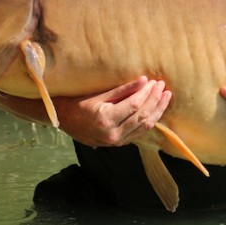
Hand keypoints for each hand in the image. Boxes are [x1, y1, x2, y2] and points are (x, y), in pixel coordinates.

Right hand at [0, 76, 170, 146]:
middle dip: (155, 101)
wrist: (59, 118)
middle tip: (164, 86)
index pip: (134, 105)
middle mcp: (111, 135)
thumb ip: (121, 90)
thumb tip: (143, 80)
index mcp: (104, 120)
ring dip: (157, 111)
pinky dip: (149, 121)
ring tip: (166, 96)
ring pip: (143, 127)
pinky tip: (157, 110)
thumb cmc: (75, 100)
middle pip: (142, 116)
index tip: (155, 80)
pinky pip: (138, 133)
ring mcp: (114, 142)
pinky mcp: (117, 143)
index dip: (147, 93)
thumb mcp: (96, 93)